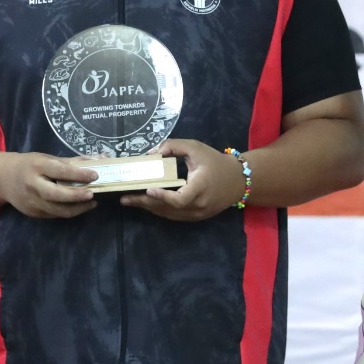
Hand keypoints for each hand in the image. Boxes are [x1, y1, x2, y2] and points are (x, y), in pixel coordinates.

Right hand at [0, 153, 98, 217]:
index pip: (60, 171)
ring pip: (57, 209)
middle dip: (76, 196)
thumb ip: (72, 162)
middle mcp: (33, 185)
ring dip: (77, 208)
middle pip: (56, 194)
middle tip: (93, 194)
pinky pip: (54, 214)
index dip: (79, 174)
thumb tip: (100, 160)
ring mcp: (32, 201)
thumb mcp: (47, 158)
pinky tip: (79, 207)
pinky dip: (69, 211)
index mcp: (37, 166)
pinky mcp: (33, 213)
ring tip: (92, 203)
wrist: (3, 179)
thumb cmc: (30, 165)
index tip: (95, 175)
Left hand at [119, 139, 244, 221]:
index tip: (148, 189)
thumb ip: (173, 146)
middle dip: (145, 203)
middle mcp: (198, 205)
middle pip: (168, 209)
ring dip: (148, 208)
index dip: (163, 197)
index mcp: (200, 187)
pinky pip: (173, 215)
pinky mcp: (195, 218)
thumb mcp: (195, 148)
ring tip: (129, 201)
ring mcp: (197, 214)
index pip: (180, 198)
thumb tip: (151, 153)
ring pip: (168, 214)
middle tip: (125, 198)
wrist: (239, 181)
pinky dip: (159, 209)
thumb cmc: (215, 162)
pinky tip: (145, 204)